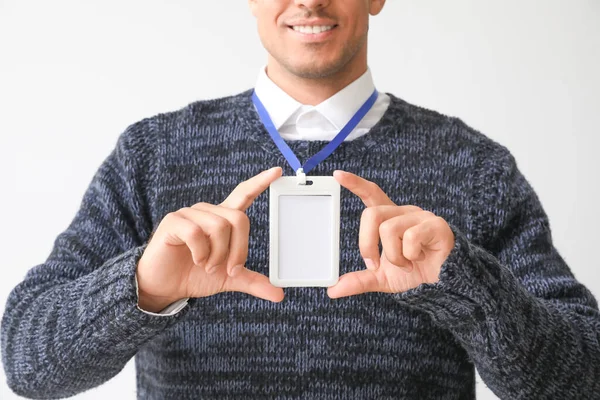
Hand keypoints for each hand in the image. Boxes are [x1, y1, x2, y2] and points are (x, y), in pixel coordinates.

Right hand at [136, 167, 284, 311]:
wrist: (165, 287)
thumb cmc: (195, 276)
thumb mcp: (228, 279)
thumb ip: (252, 281)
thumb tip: (279, 294)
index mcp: (222, 219)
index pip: (243, 194)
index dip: (260, 182)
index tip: (277, 171)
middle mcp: (208, 212)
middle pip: (239, 219)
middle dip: (238, 249)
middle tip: (228, 269)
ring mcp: (190, 214)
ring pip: (219, 227)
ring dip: (217, 255)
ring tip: (207, 266)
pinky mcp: (174, 221)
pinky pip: (197, 232)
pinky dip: (200, 252)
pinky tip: (195, 260)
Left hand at [327, 170, 454, 298]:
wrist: (445, 285)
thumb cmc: (415, 274)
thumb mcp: (382, 279)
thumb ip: (359, 280)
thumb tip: (333, 290)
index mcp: (390, 219)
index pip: (372, 194)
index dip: (356, 184)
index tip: (337, 175)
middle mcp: (404, 212)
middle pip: (371, 214)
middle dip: (366, 244)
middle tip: (374, 264)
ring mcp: (420, 217)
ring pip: (389, 229)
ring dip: (393, 256)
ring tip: (407, 264)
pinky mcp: (436, 226)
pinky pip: (410, 237)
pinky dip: (410, 256)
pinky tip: (420, 259)